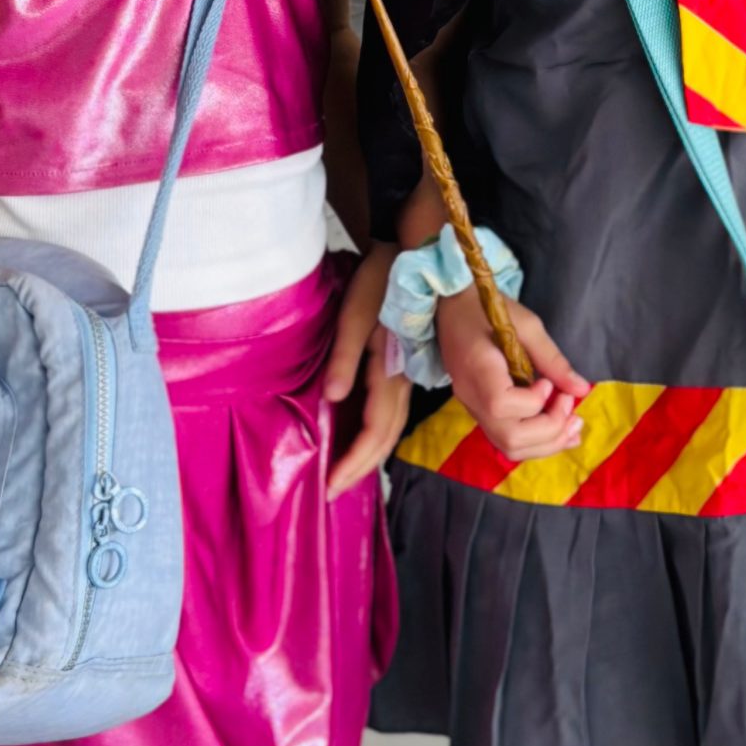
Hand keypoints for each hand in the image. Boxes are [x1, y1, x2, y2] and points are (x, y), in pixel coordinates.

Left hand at [324, 247, 412, 496]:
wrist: (416, 252)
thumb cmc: (383, 277)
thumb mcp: (357, 312)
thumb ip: (345, 357)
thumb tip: (332, 398)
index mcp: (391, 369)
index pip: (374, 429)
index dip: (353, 461)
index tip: (329, 487)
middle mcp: (403, 378)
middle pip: (386, 436)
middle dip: (360, 468)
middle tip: (332, 493)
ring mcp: (406, 373)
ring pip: (392, 426)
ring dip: (370, 455)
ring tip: (346, 475)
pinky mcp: (403, 365)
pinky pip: (392, 410)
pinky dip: (376, 434)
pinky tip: (364, 439)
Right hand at [436, 286, 588, 461]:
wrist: (451, 310)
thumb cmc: (488, 309)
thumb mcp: (527, 325)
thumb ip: (552, 359)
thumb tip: (582, 390)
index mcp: (477, 368)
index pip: (501, 404)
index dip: (533, 402)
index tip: (549, 384)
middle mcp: (471, 396)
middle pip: (509, 437)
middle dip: (550, 430)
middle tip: (572, 409)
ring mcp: (472, 408)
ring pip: (508, 447)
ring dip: (547, 443)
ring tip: (573, 425)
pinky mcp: (479, 412)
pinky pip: (506, 439)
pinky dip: (536, 441)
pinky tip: (559, 430)